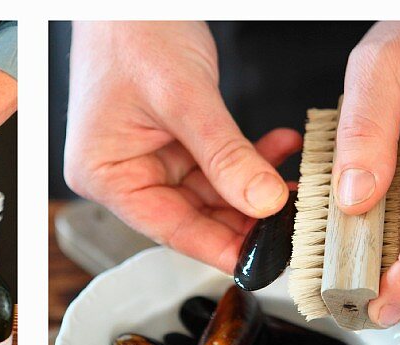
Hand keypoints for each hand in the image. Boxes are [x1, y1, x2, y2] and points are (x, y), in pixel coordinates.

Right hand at [64, 21, 300, 271]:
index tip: (261, 261)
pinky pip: (215, 164)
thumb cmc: (130, 28)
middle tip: (290, 223)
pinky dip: (247, 159)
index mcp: (106, 175)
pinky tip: (277, 151)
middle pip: (191, 216)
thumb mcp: (184, 97)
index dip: (218, 246)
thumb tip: (263, 200)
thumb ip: (225, 155)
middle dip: (243, 217)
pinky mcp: (171, 141)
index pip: (170, 228)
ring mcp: (148, 157)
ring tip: (293, 184)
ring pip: (210, 193)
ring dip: (252, 187)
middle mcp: (124, 173)